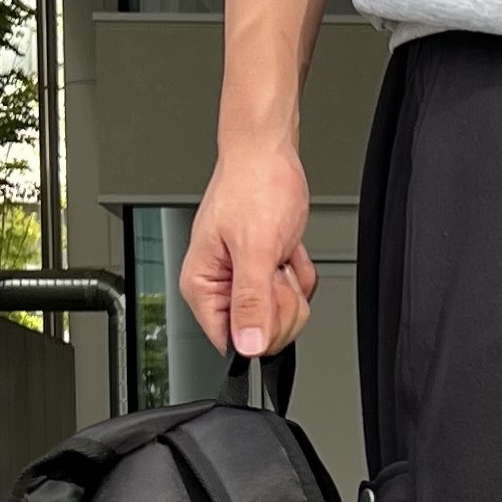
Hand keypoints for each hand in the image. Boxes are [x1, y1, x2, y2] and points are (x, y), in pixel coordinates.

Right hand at [179, 136, 319, 355]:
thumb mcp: (255, 246)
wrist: (269, 156)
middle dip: (280, 300)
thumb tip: (248, 346)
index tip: (267, 293)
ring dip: (291, 285)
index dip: (260, 328)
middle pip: (262, 335)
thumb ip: (251, 301)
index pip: (231, 342)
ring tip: (277, 252)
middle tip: (273, 264)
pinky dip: (298, 275)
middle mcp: (220, 289)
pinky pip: (293, 299)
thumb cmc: (255, 185)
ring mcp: (243, 284)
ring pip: (282, 318)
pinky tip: (286, 251)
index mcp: (203, 287)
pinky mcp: (264, 277)